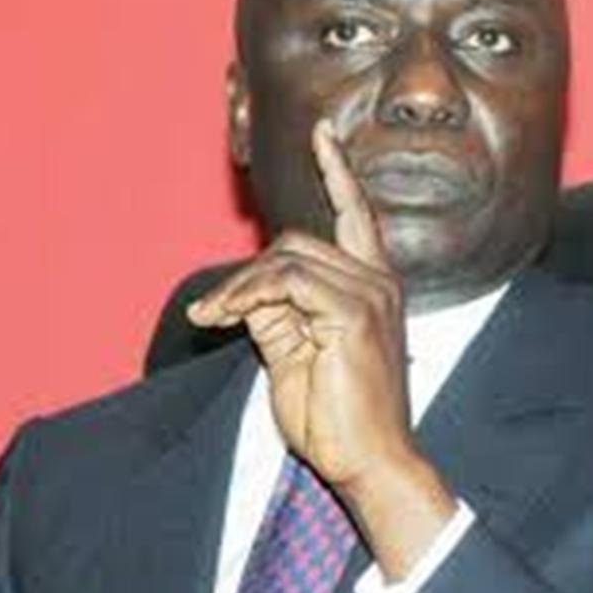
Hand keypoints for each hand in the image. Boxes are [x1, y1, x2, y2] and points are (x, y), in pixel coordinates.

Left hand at [188, 119, 455, 576]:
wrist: (370, 461)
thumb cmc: (337, 413)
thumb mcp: (298, 352)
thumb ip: (279, 310)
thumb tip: (248, 288)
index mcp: (374, 284)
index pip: (356, 214)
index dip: (338, 171)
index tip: (322, 132)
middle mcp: (379, 280)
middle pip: (298, 241)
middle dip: (248, 274)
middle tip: (214, 313)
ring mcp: (372, 294)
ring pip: (288, 258)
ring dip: (240, 287)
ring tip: (213, 319)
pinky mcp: (355, 314)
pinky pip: (287, 282)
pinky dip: (248, 296)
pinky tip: (224, 319)